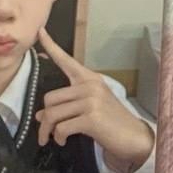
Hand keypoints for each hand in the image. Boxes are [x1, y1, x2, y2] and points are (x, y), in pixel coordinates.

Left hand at [33, 29, 154, 172]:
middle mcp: (90, 86)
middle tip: (46, 132)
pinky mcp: (91, 117)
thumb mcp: (89, 108)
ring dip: (48, 130)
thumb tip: (41, 115)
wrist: (133, 137)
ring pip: (52, 114)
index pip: (66, 60)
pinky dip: (59, 137)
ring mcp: (91, 100)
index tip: (40, 31)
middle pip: (50, 98)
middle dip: (45, 118)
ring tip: (52, 138)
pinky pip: (61, 127)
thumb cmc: (111, 122)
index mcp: (90, 79)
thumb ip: (66, 106)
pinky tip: (64, 141)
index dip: (51, 46)